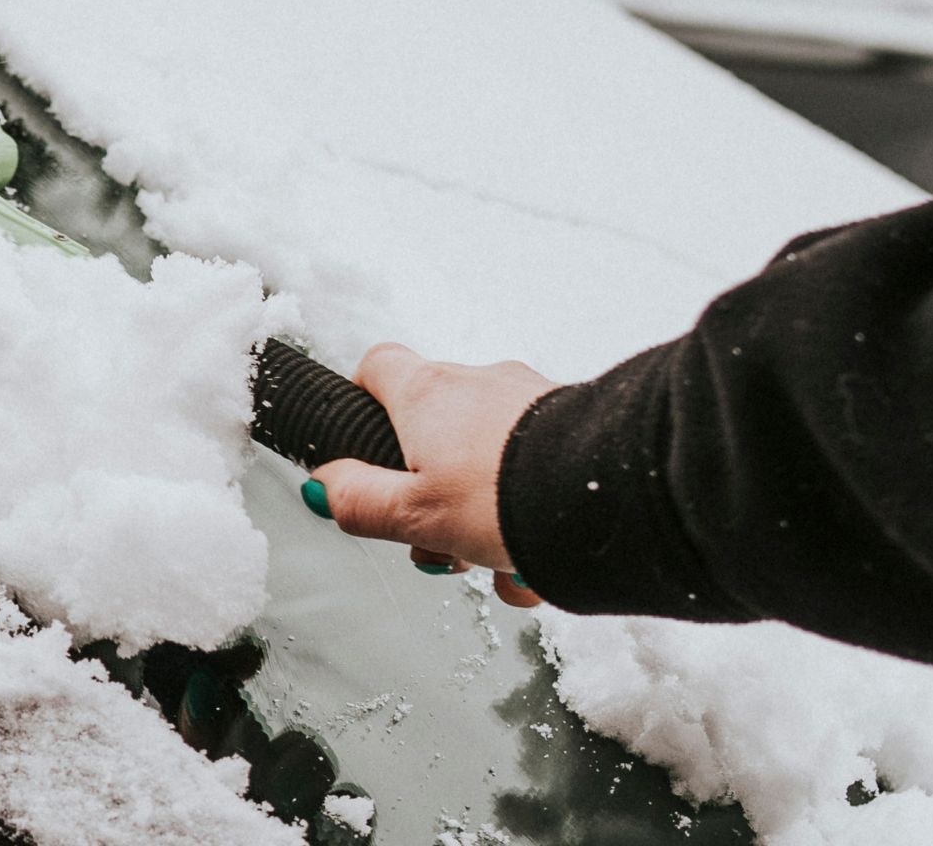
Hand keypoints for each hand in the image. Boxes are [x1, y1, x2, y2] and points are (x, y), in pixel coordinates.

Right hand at [309, 343, 558, 606]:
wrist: (608, 499)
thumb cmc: (508, 498)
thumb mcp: (413, 514)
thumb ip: (358, 500)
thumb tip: (323, 485)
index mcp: (427, 395)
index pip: (377, 367)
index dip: (362, 402)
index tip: (363, 440)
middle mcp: (478, 386)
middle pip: (433, 433)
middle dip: (432, 495)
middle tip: (438, 540)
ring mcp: (527, 403)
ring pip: (485, 463)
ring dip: (483, 519)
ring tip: (498, 565)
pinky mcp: (571, 427)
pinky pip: (532, 474)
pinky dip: (528, 517)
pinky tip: (536, 563)